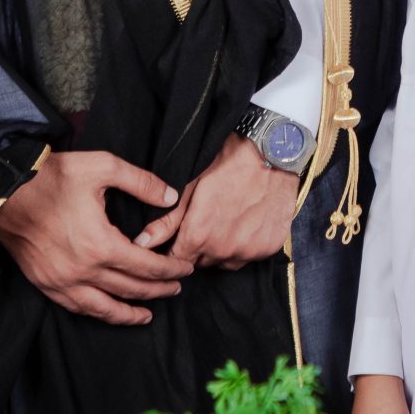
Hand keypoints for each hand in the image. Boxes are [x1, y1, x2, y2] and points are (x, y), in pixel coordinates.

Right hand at [0, 149, 194, 324]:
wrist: (2, 192)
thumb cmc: (53, 177)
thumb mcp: (103, 167)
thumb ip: (142, 183)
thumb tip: (171, 197)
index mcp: (101, 244)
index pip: (146, 266)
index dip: (170, 269)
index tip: (187, 268)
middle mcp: (82, 270)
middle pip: (129, 289)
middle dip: (158, 290)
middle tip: (177, 289)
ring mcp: (61, 281)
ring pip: (103, 307)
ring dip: (128, 312)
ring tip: (148, 315)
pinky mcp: (44, 283)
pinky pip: (76, 307)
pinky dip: (96, 313)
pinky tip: (106, 311)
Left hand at [135, 133, 296, 268]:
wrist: (274, 151)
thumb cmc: (228, 162)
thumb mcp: (191, 186)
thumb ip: (166, 220)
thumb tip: (140, 243)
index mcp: (199, 236)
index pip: (176, 260)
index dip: (175, 249)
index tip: (180, 236)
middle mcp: (223, 250)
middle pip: (200, 262)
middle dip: (198, 247)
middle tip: (206, 221)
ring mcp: (249, 250)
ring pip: (225, 261)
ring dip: (222, 248)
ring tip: (227, 221)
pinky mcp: (269, 247)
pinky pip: (249, 256)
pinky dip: (245, 245)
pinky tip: (247, 222)